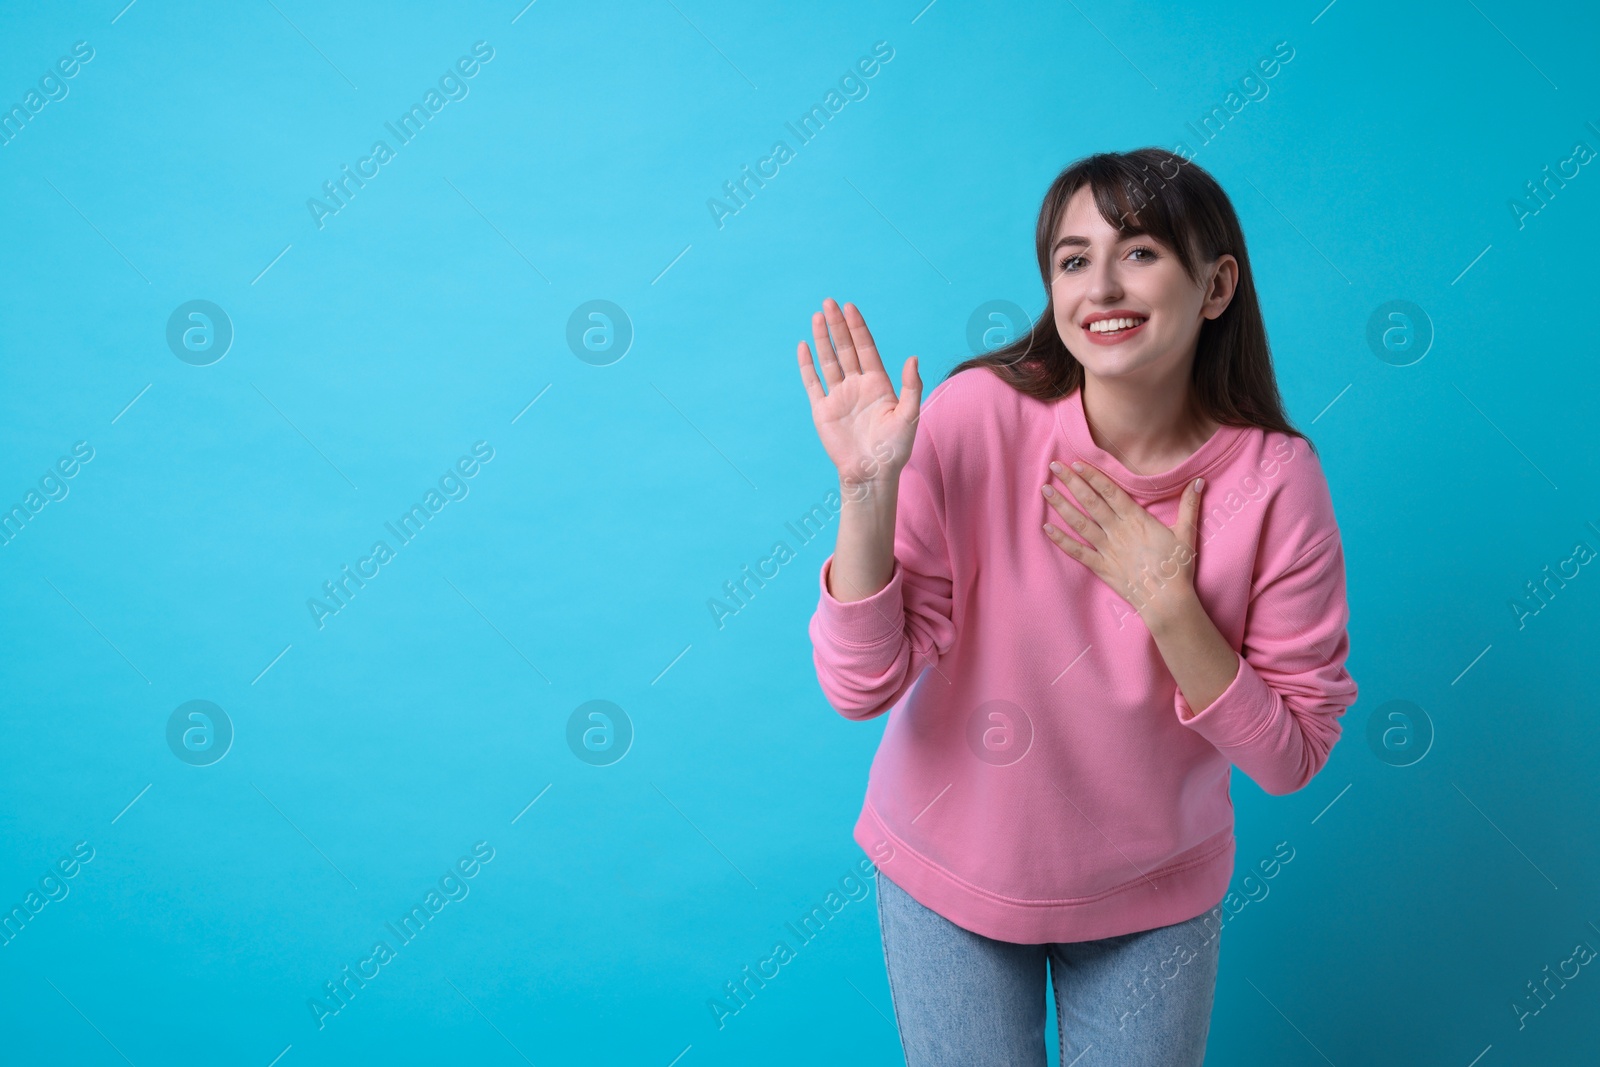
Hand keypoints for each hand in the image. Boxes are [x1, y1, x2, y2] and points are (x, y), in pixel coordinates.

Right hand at [796, 298, 920, 496]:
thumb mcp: (910, 416)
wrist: (872, 473)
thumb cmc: (895, 448)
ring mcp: (839, 396)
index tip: (850, 308)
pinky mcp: (823, 410)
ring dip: (822, 339)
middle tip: (829, 303)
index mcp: (878, 384)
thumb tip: (912, 358)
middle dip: (837, 326)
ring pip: (828, 361)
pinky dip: (807, 365)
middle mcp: (857, 386)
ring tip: (817, 316)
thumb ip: (911, 386)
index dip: (858, 328)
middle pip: (845, 348)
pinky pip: (813, 383)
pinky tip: (803, 346)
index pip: (865, 348)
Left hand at [1041, 459, 1204, 623]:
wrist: (1167, 600)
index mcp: (1136, 520)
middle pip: (1090, 501)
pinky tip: (1046, 529)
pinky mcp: (1101, 567)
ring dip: (1061, 505)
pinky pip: (1077, 552)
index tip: (1077, 462)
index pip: (1110, 491)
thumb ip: (1189, 505)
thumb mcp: (1187, 533)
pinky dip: (1061, 540)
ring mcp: (1107, 549)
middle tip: (1054, 466)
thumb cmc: (1178, 567)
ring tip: (1045, 490)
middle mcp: (1118, 531)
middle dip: (1071, 482)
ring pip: (1079, 522)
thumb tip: (1199, 480)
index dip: (1093, 476)